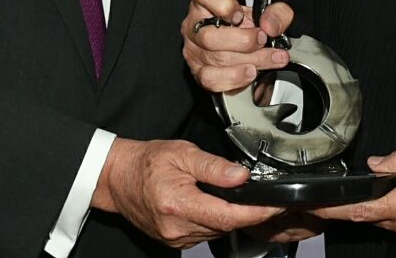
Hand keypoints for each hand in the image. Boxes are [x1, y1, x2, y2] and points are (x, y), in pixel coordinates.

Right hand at [91, 138, 282, 248]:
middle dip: (248, 212)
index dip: (257, 212)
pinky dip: (216, 221)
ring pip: (218, 231)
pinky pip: (206, 234)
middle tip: (264, 195)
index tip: (277, 205)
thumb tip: (242, 177)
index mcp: (179, 204)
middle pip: (226, 226)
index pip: (228, 216)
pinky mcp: (176, 242)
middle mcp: (178, 228)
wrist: (119, 178)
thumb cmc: (148, 162)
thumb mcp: (182, 153)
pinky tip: (214, 204)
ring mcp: (176, 239)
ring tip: (236, 196)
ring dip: (231, 216)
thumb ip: (214, 166)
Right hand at [182, 0, 293, 92]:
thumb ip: (277, 13)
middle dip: (245, 41)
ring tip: (270, 58)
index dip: (222, 4)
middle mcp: (194, 23)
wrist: (249, 48)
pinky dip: (235, 78)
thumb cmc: (251, 25)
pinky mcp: (198, 71)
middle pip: (210, 36)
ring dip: (249, 60)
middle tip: (264, 40)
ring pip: (216, 59)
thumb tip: (270, 26)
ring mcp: (194, 49)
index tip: (239, 15)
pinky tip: (251, 72)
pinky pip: (212, 79)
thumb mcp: (269, 12)